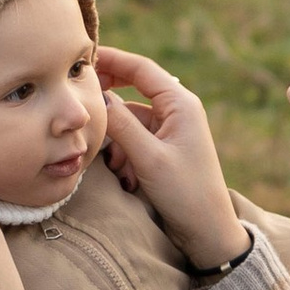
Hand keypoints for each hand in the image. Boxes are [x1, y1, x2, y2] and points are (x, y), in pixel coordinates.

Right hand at [94, 46, 247, 271]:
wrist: (207, 231)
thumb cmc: (186, 193)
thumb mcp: (149, 158)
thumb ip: (122, 125)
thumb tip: (98, 98)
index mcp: (181, 103)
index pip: (141, 68)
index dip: (111, 59)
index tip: (82, 58)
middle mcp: (177, 110)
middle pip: (134, 88)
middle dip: (109, 97)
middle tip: (81, 99)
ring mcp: (170, 129)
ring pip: (131, 118)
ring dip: (116, 136)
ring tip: (114, 162)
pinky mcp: (164, 148)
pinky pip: (135, 138)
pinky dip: (123, 151)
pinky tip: (123, 174)